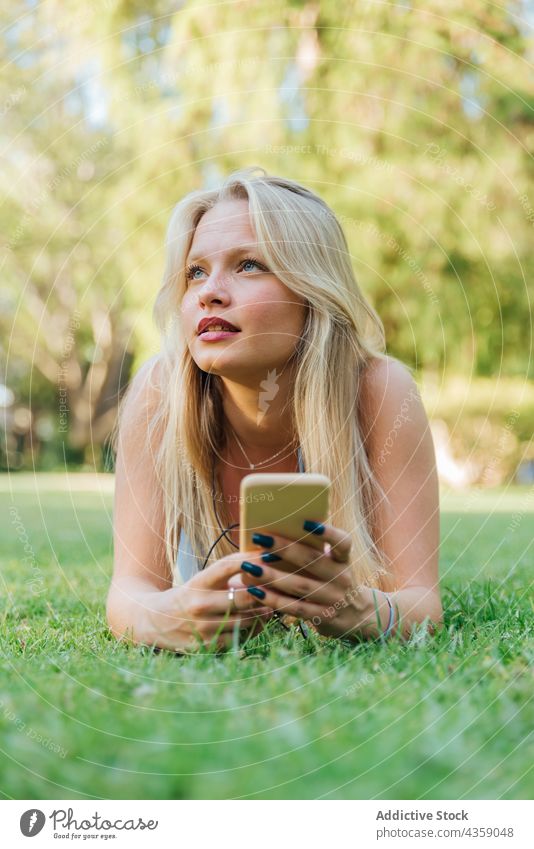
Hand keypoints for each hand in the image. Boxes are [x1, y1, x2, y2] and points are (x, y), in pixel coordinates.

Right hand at [148, 553, 274, 652]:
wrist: (154, 622)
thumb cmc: (188, 596)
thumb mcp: (202, 580)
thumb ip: (229, 575)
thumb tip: (265, 565)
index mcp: (198, 583)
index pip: (227, 566)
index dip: (251, 559)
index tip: (270, 554)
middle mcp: (199, 604)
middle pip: (245, 597)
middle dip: (265, 593)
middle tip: (278, 588)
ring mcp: (203, 628)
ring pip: (247, 620)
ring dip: (263, 613)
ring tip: (270, 606)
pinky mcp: (207, 646)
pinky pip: (240, 638)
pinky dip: (253, 630)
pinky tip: (256, 622)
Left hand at [236, 522, 385, 639]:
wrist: (359, 617)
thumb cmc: (335, 581)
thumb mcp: (334, 565)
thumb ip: (314, 551)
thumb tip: (277, 532)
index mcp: (344, 560)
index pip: (342, 542)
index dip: (327, 532)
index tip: (305, 521)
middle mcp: (342, 578)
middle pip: (311, 561)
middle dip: (283, 548)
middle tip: (259, 538)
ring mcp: (333, 599)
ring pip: (299, 586)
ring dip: (272, 576)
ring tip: (249, 567)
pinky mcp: (323, 618)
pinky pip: (295, 608)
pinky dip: (274, 599)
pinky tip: (255, 591)